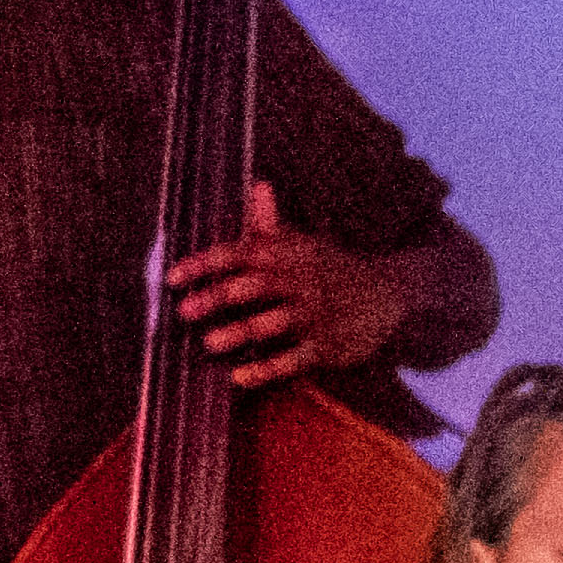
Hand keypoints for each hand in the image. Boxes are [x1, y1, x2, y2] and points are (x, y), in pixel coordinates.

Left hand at [160, 180, 392, 387]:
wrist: (391, 292)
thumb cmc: (331, 268)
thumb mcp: (305, 244)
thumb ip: (272, 224)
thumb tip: (257, 185)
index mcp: (290, 253)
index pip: (242, 253)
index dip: (205, 264)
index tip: (171, 276)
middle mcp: (302, 281)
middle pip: (252, 287)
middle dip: (216, 298)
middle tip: (183, 311)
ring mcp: (316, 314)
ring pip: (272, 323)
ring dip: (238, 332)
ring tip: (209, 343)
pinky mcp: (328, 345)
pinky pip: (293, 360)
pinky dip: (266, 370)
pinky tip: (239, 377)